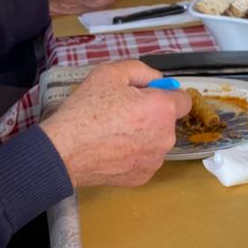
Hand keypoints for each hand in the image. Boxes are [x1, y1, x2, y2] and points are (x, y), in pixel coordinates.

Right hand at [41, 60, 189, 187]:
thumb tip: (157, 79)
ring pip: (156, 141)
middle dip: (151, 115)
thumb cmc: (86, 110)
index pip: (183, 99)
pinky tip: (112, 149)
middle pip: (167, 121)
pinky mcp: (143, 177)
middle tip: (122, 112)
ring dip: (143, 135)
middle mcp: (166, 137)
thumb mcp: (109, 73)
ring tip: (113, 132)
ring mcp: (155, 161)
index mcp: (162, 109)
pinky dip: (133, 154)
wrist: (64, 150)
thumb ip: (141, 70)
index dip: (165, 94)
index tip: (147, 95)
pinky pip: (144, 159)